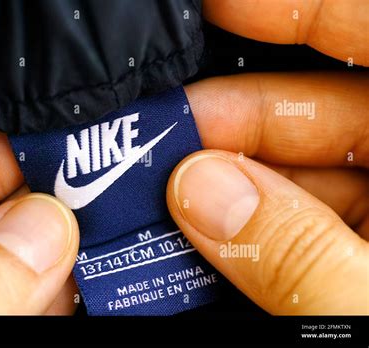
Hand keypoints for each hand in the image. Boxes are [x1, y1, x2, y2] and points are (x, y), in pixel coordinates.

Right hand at [166, 0, 367, 313]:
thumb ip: (298, 254)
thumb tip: (203, 192)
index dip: (296, 7)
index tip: (215, 6)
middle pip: (329, 109)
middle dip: (238, 118)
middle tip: (168, 137)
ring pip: (310, 168)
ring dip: (235, 180)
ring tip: (175, 197)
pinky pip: (313, 215)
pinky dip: (259, 221)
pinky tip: (213, 231)